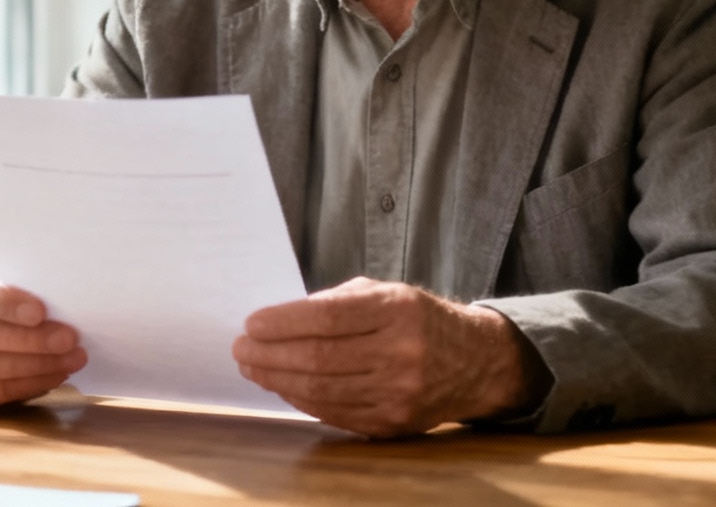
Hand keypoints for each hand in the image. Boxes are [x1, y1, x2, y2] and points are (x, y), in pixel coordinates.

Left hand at [231, 277, 542, 436]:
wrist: (474, 361)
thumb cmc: (417, 319)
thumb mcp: (385, 293)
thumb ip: (335, 303)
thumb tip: (276, 322)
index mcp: (398, 310)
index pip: (327, 318)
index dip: (283, 322)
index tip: (252, 323)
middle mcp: (402, 352)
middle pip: (319, 357)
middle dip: (270, 354)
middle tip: (241, 348)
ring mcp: (400, 393)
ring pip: (323, 390)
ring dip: (277, 379)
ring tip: (252, 367)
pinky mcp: (394, 423)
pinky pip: (335, 413)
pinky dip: (301, 399)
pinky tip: (282, 385)